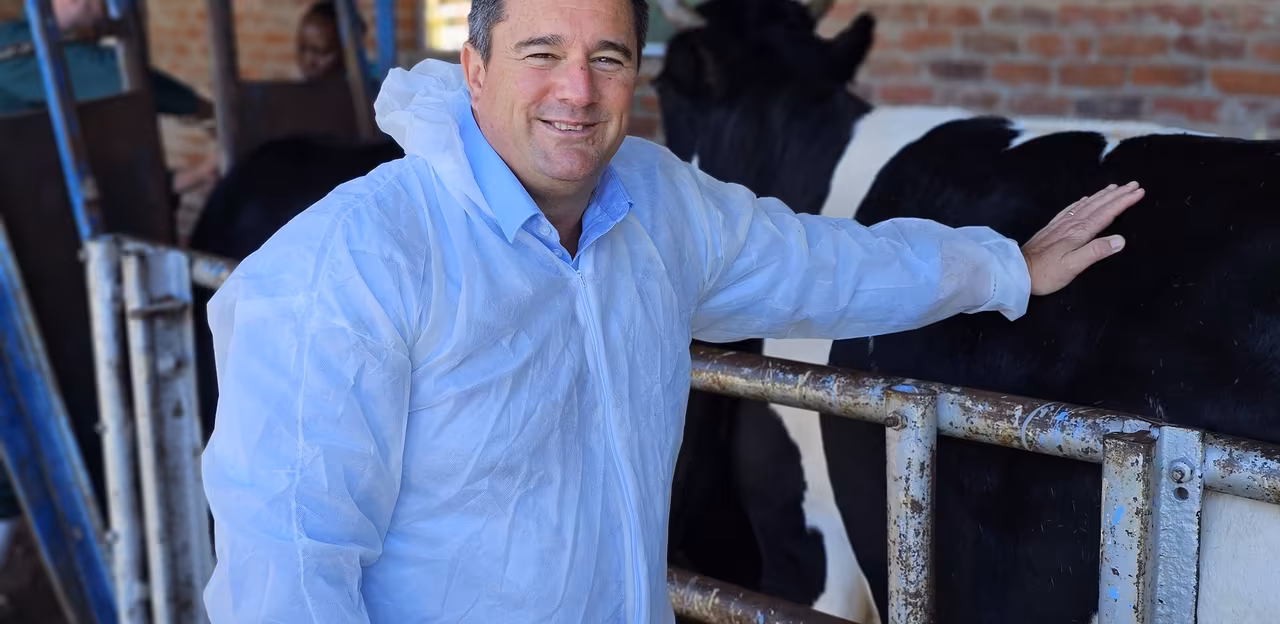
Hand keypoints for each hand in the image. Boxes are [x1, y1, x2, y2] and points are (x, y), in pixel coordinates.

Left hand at [1022, 181, 1144, 295]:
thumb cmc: (1046, 273)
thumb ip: (1096, 251)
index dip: (1123, 202)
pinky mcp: (1052, 228)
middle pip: (1098, 205)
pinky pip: (1071, 209)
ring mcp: (1060, 225)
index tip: (1138, 192)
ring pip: (1086, 205)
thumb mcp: (1074, 266)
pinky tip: (1084, 200)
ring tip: (1114, 187)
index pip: (1107, 213)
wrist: (1016, 271)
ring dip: (1102, 195)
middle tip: (1133, 184)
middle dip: (1117, 194)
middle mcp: (1071, 224)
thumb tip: (1120, 240)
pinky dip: (1081, 202)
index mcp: (1079, 232)